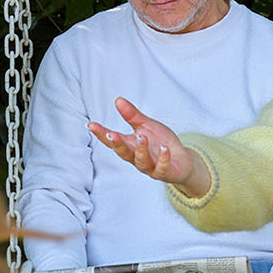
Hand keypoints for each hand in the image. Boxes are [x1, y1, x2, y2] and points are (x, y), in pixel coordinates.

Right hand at [87, 98, 208, 195]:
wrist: (181, 161)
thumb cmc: (161, 142)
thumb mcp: (146, 126)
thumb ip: (132, 115)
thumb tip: (118, 100)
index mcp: (130, 146)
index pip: (113, 141)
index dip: (101, 134)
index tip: (91, 125)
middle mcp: (137, 158)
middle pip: (124, 153)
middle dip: (117, 144)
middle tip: (111, 134)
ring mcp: (151, 167)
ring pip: (141, 162)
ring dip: (141, 150)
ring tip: (142, 137)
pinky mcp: (165, 172)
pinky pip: (162, 168)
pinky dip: (163, 159)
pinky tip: (164, 149)